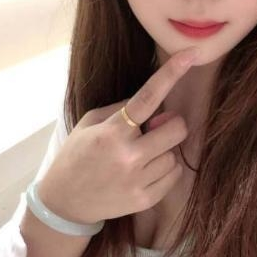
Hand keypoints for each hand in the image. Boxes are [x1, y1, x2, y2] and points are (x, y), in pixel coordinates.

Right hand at [38, 47, 199, 224]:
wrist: (65, 202)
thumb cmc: (78, 155)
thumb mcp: (90, 122)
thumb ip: (123, 109)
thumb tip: (159, 108)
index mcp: (112, 132)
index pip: (148, 97)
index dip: (171, 74)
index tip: (191, 55)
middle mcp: (128, 156)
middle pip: (177, 128)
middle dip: (171, 124)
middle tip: (156, 128)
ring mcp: (138, 180)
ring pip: (176, 153)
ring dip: (164, 150)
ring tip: (142, 155)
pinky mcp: (146, 199)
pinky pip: (175, 174)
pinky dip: (165, 169)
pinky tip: (145, 171)